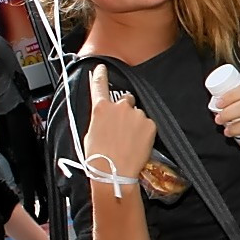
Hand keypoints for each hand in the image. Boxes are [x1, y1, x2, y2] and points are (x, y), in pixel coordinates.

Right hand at [83, 65, 156, 184]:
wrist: (114, 172)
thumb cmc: (98, 157)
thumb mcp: (90, 133)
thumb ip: (100, 119)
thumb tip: (105, 117)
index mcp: (101, 109)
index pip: (99, 85)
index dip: (100, 74)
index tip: (101, 67)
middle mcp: (119, 107)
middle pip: (125, 100)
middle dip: (124, 110)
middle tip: (122, 128)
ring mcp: (136, 114)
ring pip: (137, 114)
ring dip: (134, 122)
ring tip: (129, 140)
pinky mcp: (149, 124)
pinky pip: (147, 124)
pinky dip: (144, 131)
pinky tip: (137, 143)